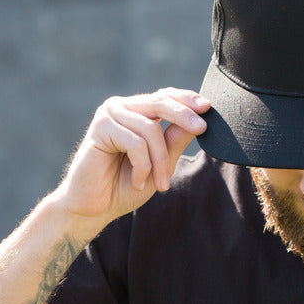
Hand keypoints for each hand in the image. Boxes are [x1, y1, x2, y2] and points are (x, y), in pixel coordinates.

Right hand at [55, 88, 209, 225]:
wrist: (95, 207)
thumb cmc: (126, 186)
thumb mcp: (160, 164)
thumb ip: (174, 141)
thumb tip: (197, 121)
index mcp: (136, 112)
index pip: (165, 96)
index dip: (186, 99)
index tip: (208, 106)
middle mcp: (122, 108)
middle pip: (161, 103)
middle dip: (184, 116)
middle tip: (202, 128)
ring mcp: (109, 115)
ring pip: (151, 129)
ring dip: (160, 161)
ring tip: (160, 184)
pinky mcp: (100, 128)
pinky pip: (135, 143)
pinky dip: (143, 167)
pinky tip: (138, 182)